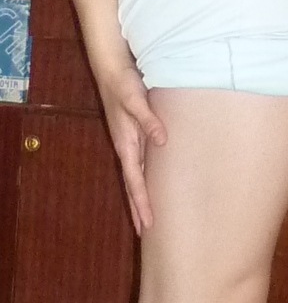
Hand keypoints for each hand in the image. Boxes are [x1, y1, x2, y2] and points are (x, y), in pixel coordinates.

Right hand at [97, 62, 166, 235]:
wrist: (112, 69)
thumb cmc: (124, 83)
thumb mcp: (136, 100)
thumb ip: (149, 120)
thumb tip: (161, 142)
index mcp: (125, 143)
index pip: (135, 181)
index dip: (142, 203)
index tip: (147, 224)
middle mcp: (126, 147)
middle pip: (133, 185)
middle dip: (138, 209)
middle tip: (146, 233)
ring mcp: (129, 142)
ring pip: (135, 176)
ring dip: (140, 197)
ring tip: (146, 217)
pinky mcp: (134, 135)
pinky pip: (139, 164)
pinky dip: (143, 179)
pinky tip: (151, 185)